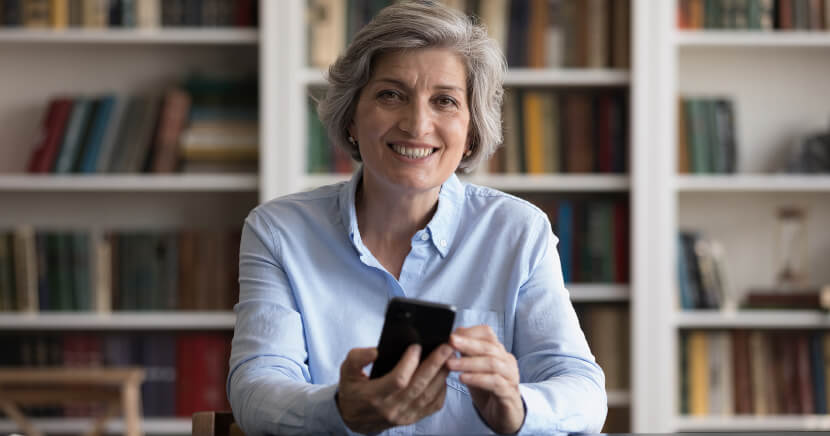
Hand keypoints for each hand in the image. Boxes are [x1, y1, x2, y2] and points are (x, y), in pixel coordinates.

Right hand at [336, 344, 453, 433]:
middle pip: (419, 386)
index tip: (416, 346)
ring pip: (429, 395)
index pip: (398, 380)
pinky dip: (442, 389)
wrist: (353, 419)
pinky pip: (433, 405)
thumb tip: (375, 351)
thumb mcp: (346, 371)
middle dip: (435, 364)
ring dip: (442, 375)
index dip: (409, 363)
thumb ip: (357, 358)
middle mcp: (391, 408)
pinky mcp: (412, 418)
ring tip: (450, 357)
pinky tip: (444, 375)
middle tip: (446, 347)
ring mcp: (404, 416)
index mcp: (374, 396)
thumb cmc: (353, 391)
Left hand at [447, 326, 524, 433]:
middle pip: (489, 347)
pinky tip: (463, 379)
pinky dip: (477, 379)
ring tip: (451, 364)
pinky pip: (495, 383)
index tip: (452, 335)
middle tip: (451, 342)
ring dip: (469, 362)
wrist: (503, 415)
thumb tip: (449, 339)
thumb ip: (465, 355)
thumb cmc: (487, 390)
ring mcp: (510, 377)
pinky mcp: (509, 393)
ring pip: (492, 364)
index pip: (488, 334)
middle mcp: (507, 361)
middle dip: (468, 343)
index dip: (470, 332)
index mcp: (498, 352)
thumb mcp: (473, 370)